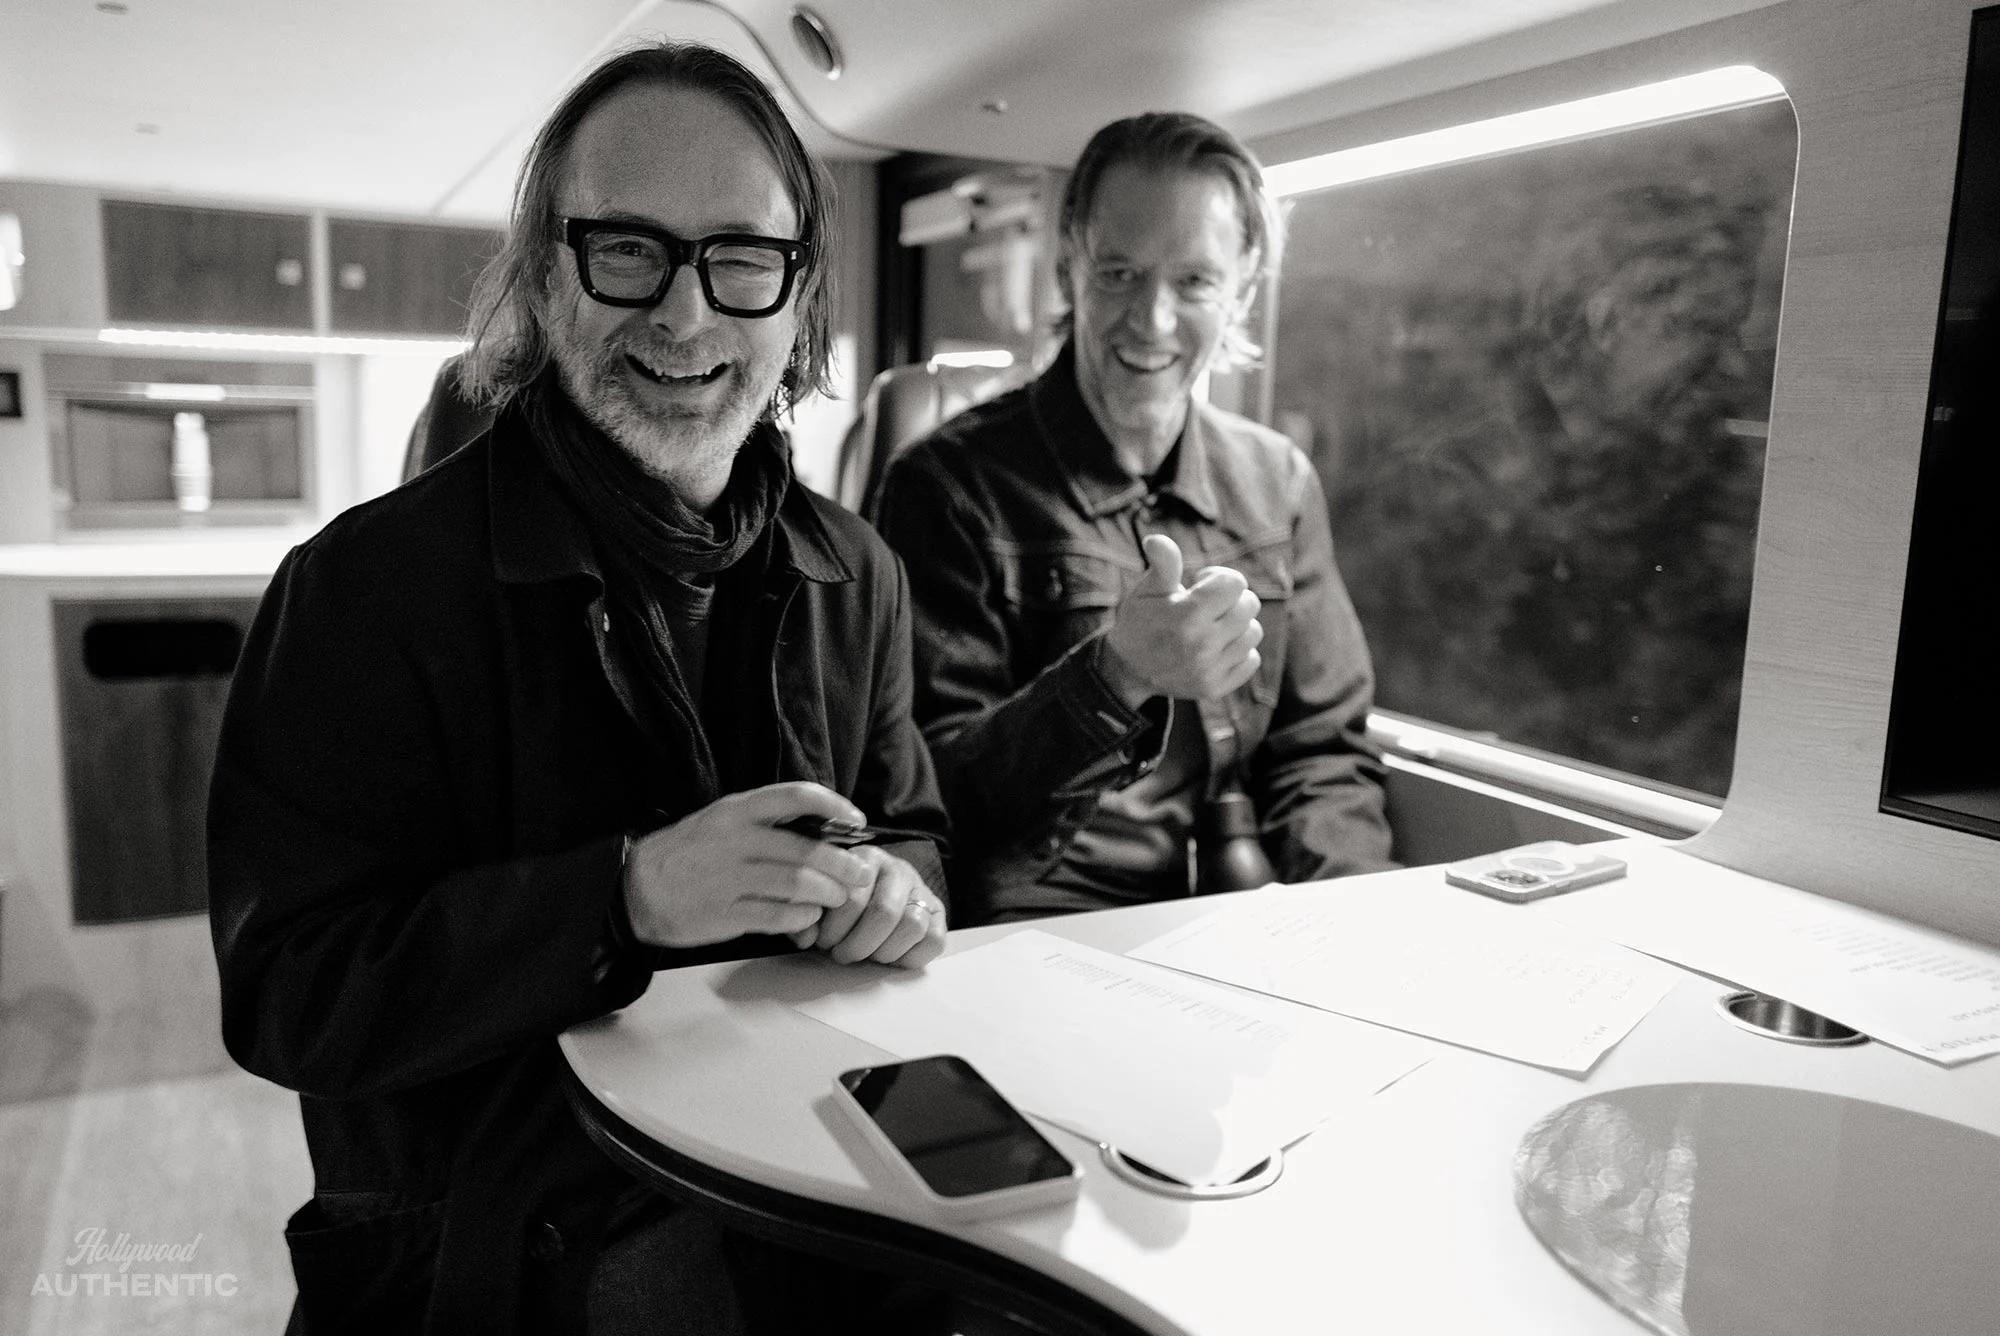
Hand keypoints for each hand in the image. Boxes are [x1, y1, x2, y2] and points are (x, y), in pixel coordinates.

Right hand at [623, 783, 875, 947]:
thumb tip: (824, 829)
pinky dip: (802, 918)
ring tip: (837, 897)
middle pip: (806, 849)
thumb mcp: (722, 822)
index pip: (795, 796)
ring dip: (828, 893)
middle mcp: (735, 840)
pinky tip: (808, 917)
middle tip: (860, 873)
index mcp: (737, 811)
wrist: (635, 889)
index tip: (856, 820)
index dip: (834, 806)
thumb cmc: (689, 853)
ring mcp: (729, 878)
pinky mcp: (725, 913)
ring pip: (797, 883)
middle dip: (843, 864)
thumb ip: (766, 823)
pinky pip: (778, 916)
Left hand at [793, 846, 946, 968]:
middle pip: (885, 913)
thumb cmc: (841, 902)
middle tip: (842, 955)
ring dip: (884, 952)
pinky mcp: (939, 913)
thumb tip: (805, 937)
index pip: (853, 897)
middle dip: (858, 945)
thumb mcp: (821, 901)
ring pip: (913, 925)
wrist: (875, 892)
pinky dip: (910, 957)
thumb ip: (807, 915)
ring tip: (866, 956)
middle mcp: (898, 869)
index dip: (835, 928)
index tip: (822, 941)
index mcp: (865, 860)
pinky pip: (934, 941)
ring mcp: (922, 890)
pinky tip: (890, 956)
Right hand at [1099, 533, 1262, 706]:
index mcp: (1187, 615)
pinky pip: (1251, 660)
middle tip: (1208, 606)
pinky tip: (1217, 648)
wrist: (1128, 669)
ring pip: (1253, 633)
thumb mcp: (1147, 589)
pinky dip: (1239, 651)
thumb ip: (1162, 563)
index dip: (1219, 577)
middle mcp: (1202, 644)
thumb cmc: (1141, 620)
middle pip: (1249, 605)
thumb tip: (1156, 540)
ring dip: (1237, 625)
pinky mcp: (1216, 688)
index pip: (1235, 583)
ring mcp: (1210, 669)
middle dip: (1231, 599)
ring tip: (1212, 626)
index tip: (1200, 584)